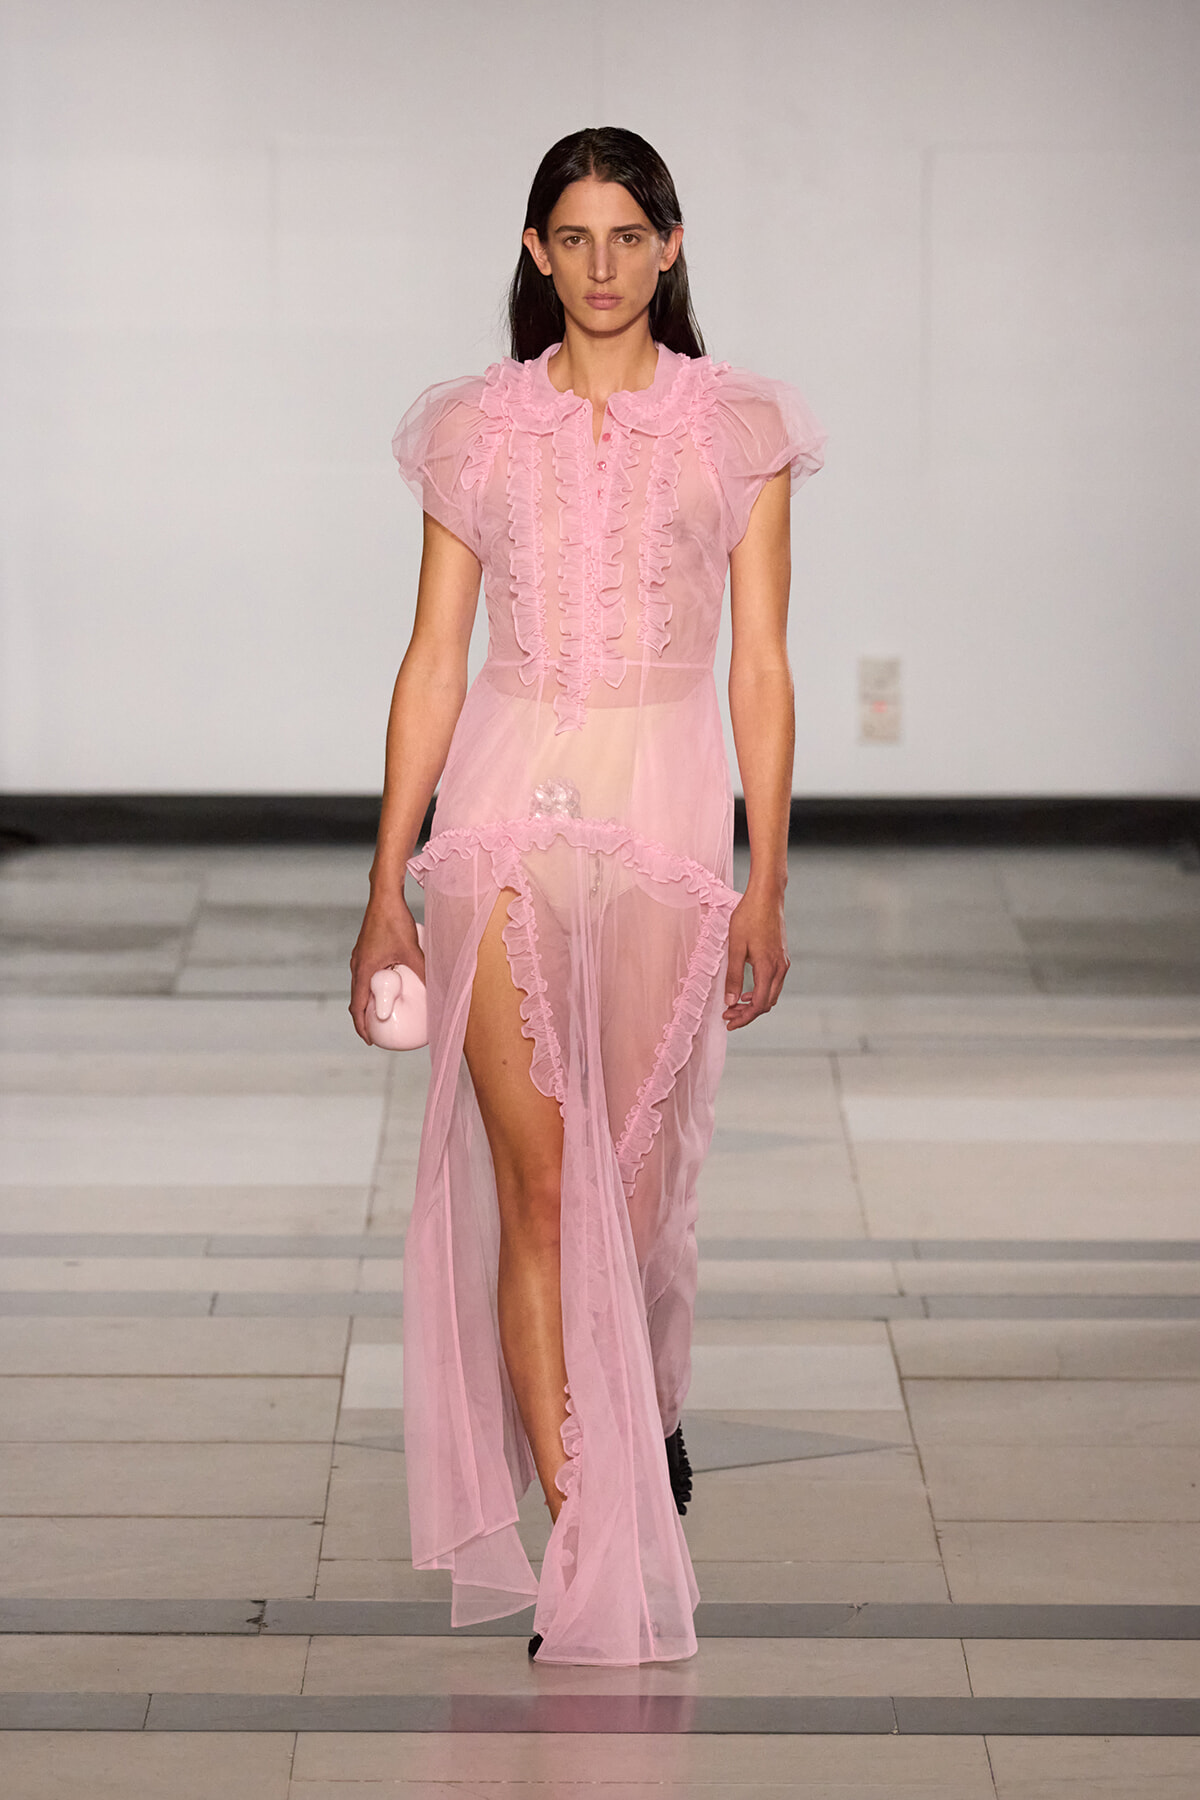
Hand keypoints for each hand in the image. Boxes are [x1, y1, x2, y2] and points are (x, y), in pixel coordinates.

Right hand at [349, 896, 424, 1044]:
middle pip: (357, 998)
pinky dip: (374, 985)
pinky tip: (391, 984)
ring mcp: (359, 956)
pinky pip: (366, 973)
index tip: (371, 1040)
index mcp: (362, 970)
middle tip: (379, 1030)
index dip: (361, 1026)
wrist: (384, 896)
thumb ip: (423, 972)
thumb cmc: (395, 921)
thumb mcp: (412, 951)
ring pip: (361, 986)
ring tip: (385, 1011)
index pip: (357, 1006)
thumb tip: (438, 990)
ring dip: (369, 1000)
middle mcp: (356, 965)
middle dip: (365, 1017)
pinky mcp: (365, 949)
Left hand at [722, 887, 789, 1030]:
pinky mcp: (781, 956)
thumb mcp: (735, 947)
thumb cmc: (749, 917)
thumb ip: (734, 976)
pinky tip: (747, 990)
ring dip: (755, 1003)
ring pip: (772, 994)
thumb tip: (731, 1001)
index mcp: (768, 968)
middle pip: (767, 1003)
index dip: (744, 1018)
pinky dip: (761, 991)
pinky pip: (774, 983)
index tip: (729, 1022)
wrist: (767, 896)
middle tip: (728, 1015)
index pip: (759, 1005)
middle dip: (748, 1014)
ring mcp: (783, 962)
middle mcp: (780, 968)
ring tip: (735, 1005)